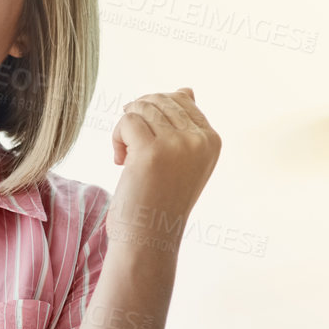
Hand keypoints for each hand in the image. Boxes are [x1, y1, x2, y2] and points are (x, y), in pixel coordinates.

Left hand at [109, 86, 220, 249]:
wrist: (148, 239)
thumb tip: (186, 89)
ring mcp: (178, 145)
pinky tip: (120, 160)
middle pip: (158, 99)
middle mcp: (200, 140)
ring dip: (125, 129)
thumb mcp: (181, 159)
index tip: (146, 140)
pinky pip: (127, 120)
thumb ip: (185, 125)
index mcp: (212, 140)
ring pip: (141, 108)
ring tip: (126, 155)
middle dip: (138, 117)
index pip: (180, 98)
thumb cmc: (159, 199)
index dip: (154, 113)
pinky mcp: (152, 151)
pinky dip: (116, 138)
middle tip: (131, 145)